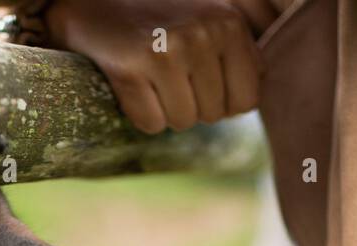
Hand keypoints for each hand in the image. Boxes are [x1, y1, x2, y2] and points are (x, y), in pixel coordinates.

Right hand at [42, 0, 276, 132]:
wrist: (96, 6)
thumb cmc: (159, 21)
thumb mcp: (213, 20)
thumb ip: (246, 50)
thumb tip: (261, 96)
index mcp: (229, 23)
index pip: (247, 100)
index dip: (222, 102)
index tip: (200, 79)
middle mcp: (203, 33)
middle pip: (213, 115)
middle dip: (192, 105)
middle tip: (170, 74)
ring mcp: (167, 50)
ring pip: (182, 122)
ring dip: (166, 111)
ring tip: (152, 77)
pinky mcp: (131, 68)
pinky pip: (151, 124)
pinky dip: (140, 114)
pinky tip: (133, 84)